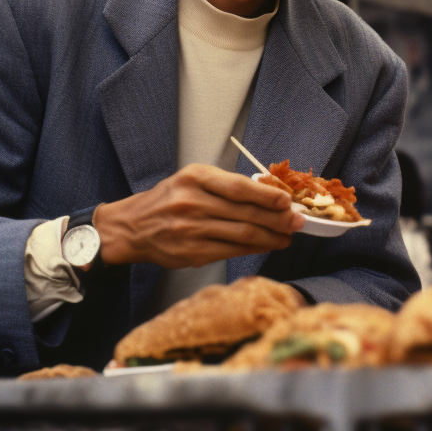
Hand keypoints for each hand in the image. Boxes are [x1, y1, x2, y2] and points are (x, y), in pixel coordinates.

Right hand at [94, 164, 305, 268]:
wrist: (133, 226)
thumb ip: (227, 185)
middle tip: (297, 222)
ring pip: (243, 234)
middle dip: (278, 219)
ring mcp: (191, 229)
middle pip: (246, 212)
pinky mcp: (192, 252)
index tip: (288, 201)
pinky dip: (254, 249)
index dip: (269, 196)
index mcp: (196, 177)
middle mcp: (193, 202)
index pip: (240, 187)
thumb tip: (271, 195)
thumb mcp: (194, 179)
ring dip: (271, 237)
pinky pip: (231, 251)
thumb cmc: (170, 199)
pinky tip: (267, 245)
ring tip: (287, 236)